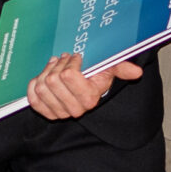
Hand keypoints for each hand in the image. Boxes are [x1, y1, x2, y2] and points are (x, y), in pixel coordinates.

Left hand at [26, 52, 140, 119]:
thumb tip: (137, 72)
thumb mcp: (109, 69)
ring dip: (46, 72)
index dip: (70, 62)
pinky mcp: (46, 113)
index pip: (68, 75)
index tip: (76, 58)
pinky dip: (34, 85)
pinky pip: (33, 98)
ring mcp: (59, 113)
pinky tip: (42, 77)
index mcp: (90, 98)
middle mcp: (75, 110)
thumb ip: (122, 68)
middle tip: (63, 59)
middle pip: (52, 80)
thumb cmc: (96, 76)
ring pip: (42, 86)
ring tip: (54, 66)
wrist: (85, 89)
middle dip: (57, 65)